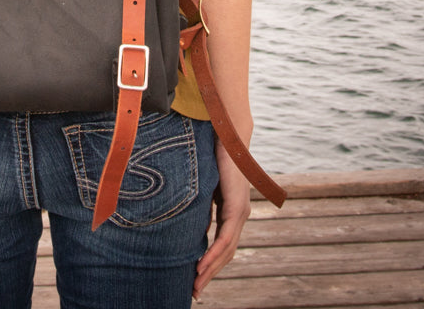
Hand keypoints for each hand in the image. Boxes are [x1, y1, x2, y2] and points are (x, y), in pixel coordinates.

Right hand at [193, 142, 250, 297]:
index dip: (209, 262)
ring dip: (210, 269)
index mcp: (231, 209)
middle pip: (225, 253)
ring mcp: (240, 212)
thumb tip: (182, 216)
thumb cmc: (212, 153)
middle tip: (194, 291)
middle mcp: (239, 214)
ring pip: (226, 250)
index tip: (195, 278)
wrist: (228, 133)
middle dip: (209, 273)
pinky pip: (225, 237)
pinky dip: (213, 254)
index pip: (221, 243)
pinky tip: (202, 266)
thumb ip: (199, 202)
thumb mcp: (202, 184)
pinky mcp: (237, 206)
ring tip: (196, 285)